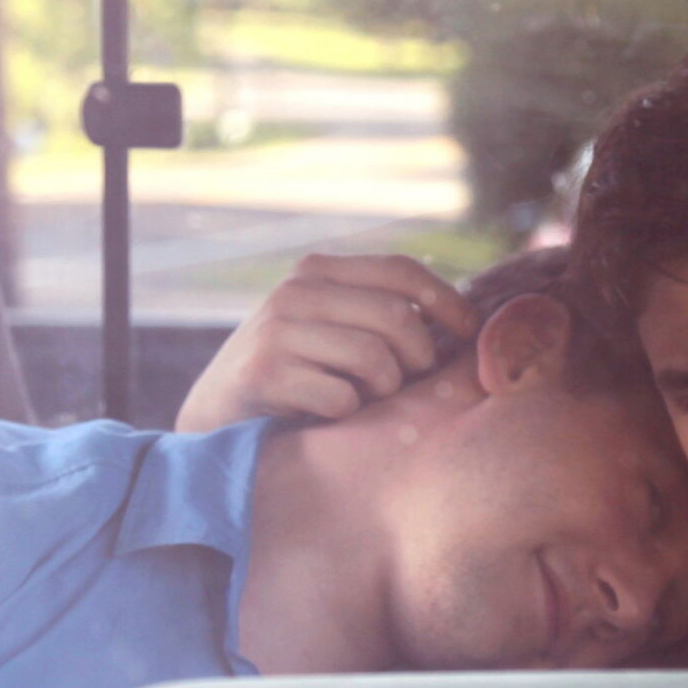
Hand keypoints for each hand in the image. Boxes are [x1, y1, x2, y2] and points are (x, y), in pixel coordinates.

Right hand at [176, 254, 479, 432]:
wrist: (216, 417)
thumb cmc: (294, 376)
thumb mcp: (330, 329)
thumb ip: (378, 314)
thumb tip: (466, 317)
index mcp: (317, 272)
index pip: (400, 270)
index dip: (446, 300)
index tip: (471, 332)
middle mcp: (294, 292)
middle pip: (396, 319)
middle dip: (417, 360)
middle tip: (403, 383)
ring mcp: (277, 331)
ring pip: (376, 360)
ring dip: (382, 391)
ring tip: (360, 399)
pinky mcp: (265, 374)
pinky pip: (343, 399)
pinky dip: (346, 415)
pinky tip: (324, 415)